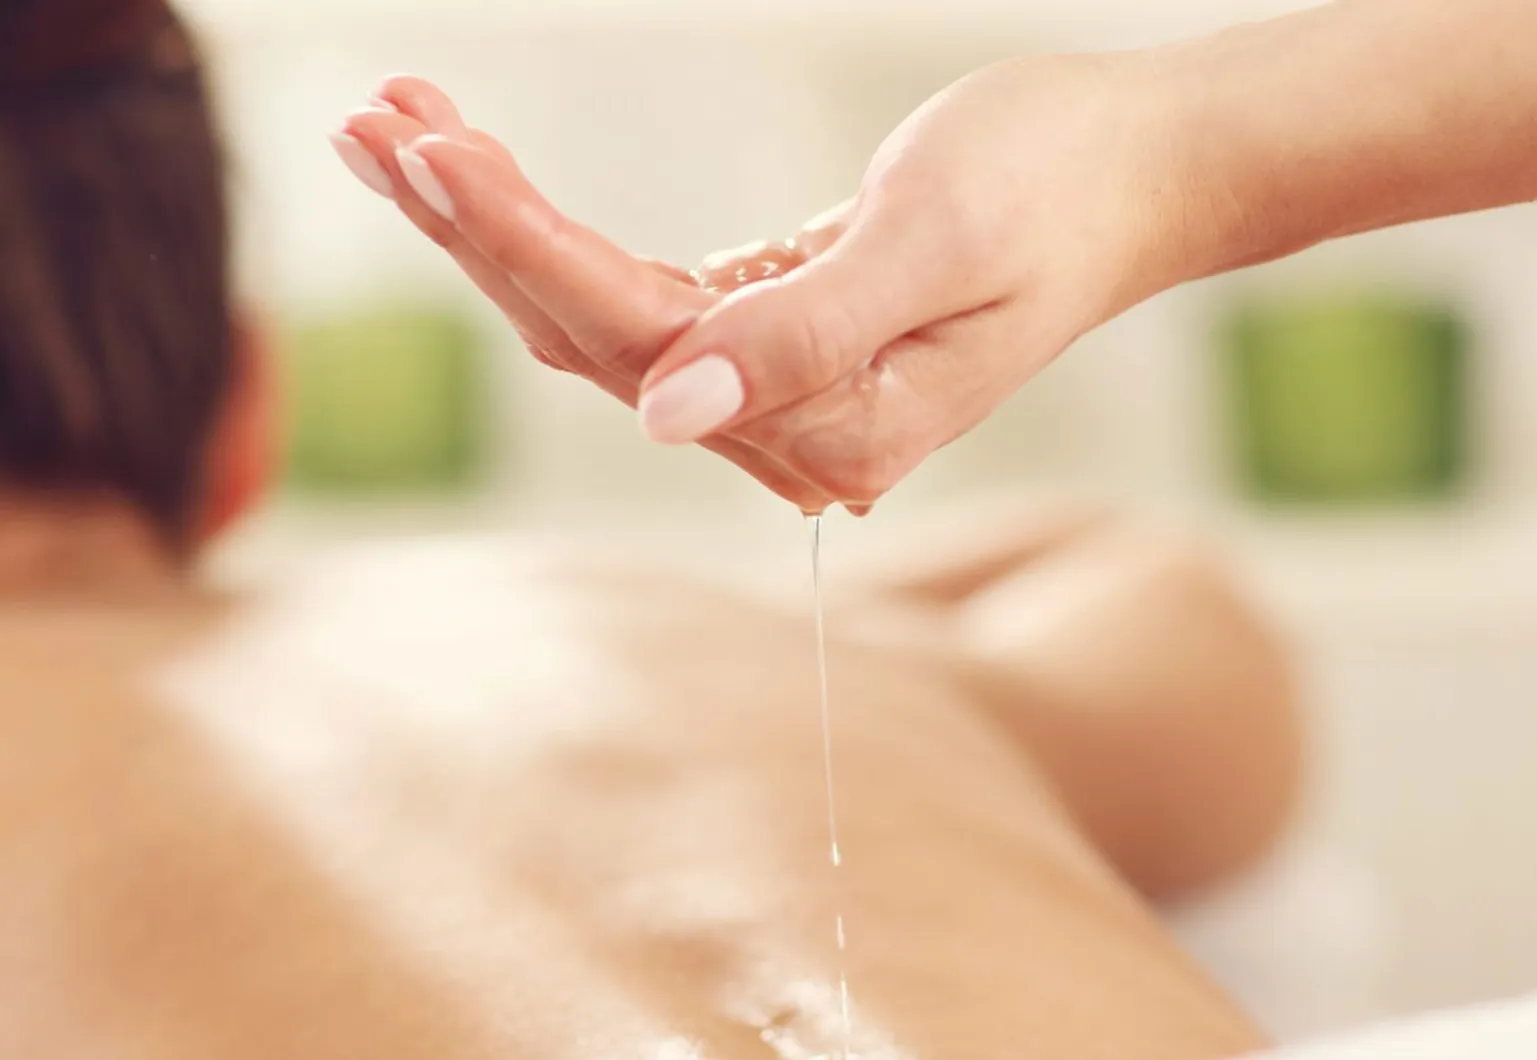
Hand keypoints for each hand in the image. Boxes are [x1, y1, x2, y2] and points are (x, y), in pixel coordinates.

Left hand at [333, 60, 1198, 508]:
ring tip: (395, 127)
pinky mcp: (772, 337)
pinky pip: (636, 289)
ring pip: (597, 314)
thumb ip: (808, 335)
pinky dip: (555, 226)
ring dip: (494, 223)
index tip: (426, 148)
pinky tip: (487, 176)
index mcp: (833, 427)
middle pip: (591, 335)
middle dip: (474, 225)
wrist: (1140, 171)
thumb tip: (662, 408)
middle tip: (367, 122)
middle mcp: (792, 429)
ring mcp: (779, 390)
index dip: (523, 243)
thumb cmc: (1057, 189)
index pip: (638, 340)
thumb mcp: (937, 246)